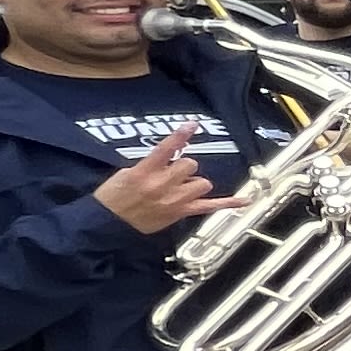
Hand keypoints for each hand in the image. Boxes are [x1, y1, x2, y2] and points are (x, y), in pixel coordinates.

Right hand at [92, 125, 237, 235]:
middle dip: (183, 167)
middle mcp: (162, 185)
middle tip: (171, 173)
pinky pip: (210, 207)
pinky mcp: (180, 213)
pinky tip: (244, 200)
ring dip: (193, 183)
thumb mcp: (125, 173)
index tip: (192, 124)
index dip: (181, 136)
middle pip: (191, 165)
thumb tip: (167, 158)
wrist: (106, 225)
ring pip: (202, 183)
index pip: (166, 149)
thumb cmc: (113, 199)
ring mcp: (174, 200)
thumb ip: (149, 164)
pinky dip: (228, 203)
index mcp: (144, 172)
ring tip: (179, 188)